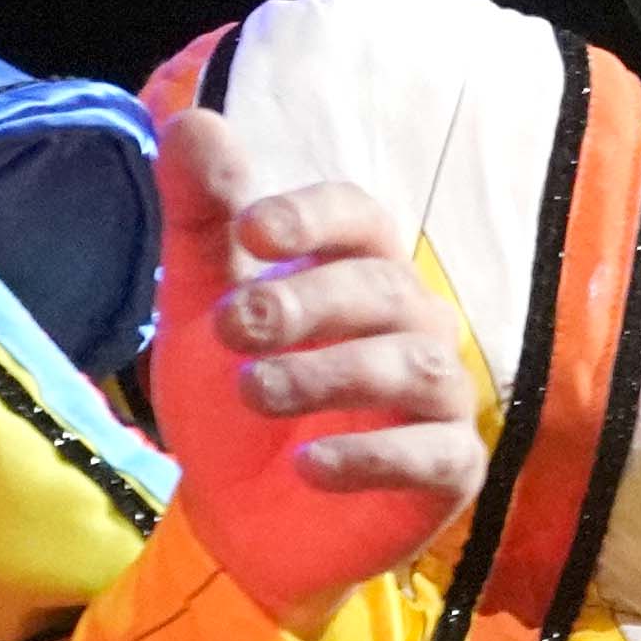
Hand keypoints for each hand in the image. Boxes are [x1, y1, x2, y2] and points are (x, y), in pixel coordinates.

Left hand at [148, 103, 489, 631]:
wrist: (243, 521)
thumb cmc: (234, 404)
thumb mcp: (200, 308)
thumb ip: (200, 221)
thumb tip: (192, 120)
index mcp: (357, 275)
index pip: (362, 219)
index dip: (314, 218)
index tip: (251, 232)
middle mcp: (412, 327)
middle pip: (385, 289)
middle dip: (305, 302)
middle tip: (229, 328)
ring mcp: (439, 402)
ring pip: (413, 367)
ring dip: (329, 374)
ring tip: (254, 392)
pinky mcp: (448, 472)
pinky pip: (433, 454)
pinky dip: (368, 456)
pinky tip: (306, 465)